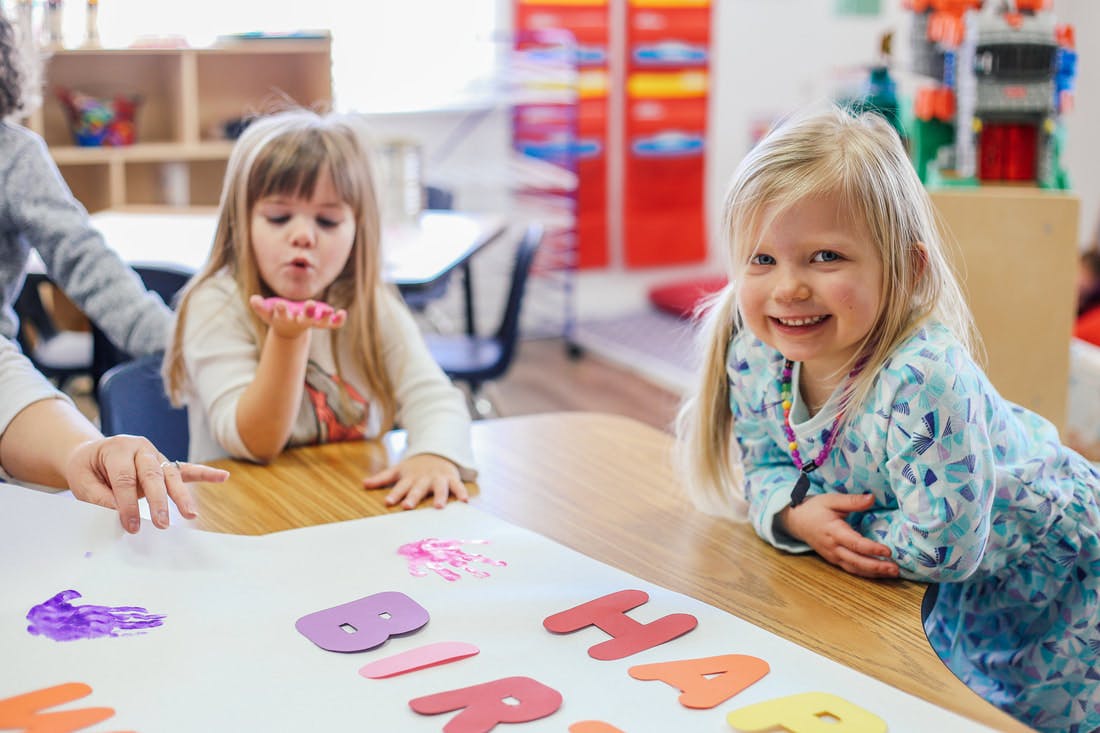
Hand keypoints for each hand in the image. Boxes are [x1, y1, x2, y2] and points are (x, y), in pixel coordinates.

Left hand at [63, 435, 229, 533]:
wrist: (92, 453)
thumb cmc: (87, 468)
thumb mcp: (81, 481)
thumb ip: (100, 497)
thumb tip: (121, 513)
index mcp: (117, 449)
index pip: (125, 479)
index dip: (126, 504)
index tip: (130, 526)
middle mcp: (141, 448)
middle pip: (152, 475)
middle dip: (158, 501)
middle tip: (162, 523)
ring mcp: (156, 455)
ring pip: (171, 475)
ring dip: (181, 495)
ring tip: (190, 514)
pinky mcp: (165, 463)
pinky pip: (186, 469)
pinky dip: (205, 473)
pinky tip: (223, 477)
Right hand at [249, 296, 346, 338]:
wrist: (289, 329)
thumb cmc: (276, 317)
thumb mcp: (266, 313)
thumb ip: (260, 307)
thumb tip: (253, 299)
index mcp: (285, 319)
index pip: (282, 314)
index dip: (281, 310)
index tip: (280, 304)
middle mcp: (299, 321)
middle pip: (304, 319)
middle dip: (308, 312)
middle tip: (311, 304)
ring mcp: (312, 323)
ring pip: (320, 323)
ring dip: (325, 318)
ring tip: (330, 310)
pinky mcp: (321, 322)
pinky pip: (333, 324)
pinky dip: (338, 321)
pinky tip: (343, 313)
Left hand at [363, 453, 467, 509]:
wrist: (436, 452)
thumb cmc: (415, 467)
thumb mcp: (398, 470)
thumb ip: (382, 478)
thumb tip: (363, 484)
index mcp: (410, 478)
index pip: (400, 487)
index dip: (394, 494)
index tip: (388, 502)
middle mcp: (424, 479)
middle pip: (418, 489)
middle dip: (413, 497)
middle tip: (408, 506)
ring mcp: (438, 478)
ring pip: (439, 488)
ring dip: (439, 496)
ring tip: (439, 506)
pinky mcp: (451, 478)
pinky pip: (457, 485)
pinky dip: (461, 492)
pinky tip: (465, 500)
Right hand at [779, 493, 898, 578]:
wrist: (796, 521)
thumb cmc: (815, 508)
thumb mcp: (832, 500)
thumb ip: (852, 501)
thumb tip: (872, 498)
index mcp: (833, 531)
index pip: (855, 543)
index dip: (872, 548)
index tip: (888, 551)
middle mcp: (833, 547)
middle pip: (856, 561)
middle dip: (876, 567)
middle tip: (895, 569)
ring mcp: (832, 556)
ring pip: (854, 568)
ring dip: (874, 573)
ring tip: (892, 573)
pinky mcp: (833, 560)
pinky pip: (850, 569)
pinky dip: (865, 573)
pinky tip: (879, 573)